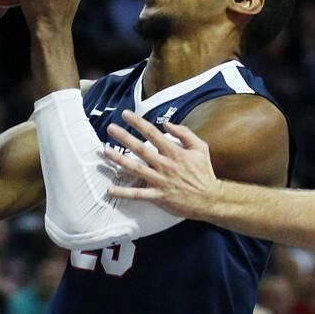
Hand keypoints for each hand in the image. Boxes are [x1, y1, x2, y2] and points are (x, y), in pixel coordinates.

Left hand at [105, 110, 221, 219]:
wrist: (209, 198)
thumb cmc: (204, 172)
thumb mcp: (200, 147)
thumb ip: (184, 133)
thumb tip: (166, 124)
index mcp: (174, 152)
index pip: (153, 134)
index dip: (138, 123)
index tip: (125, 114)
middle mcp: (164, 165)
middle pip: (140, 149)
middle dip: (124, 137)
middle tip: (110, 128)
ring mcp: (160, 181)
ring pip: (136, 169)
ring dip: (119, 160)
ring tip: (105, 152)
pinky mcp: (158, 196)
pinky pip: (138, 194)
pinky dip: (124, 193)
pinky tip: (110, 189)